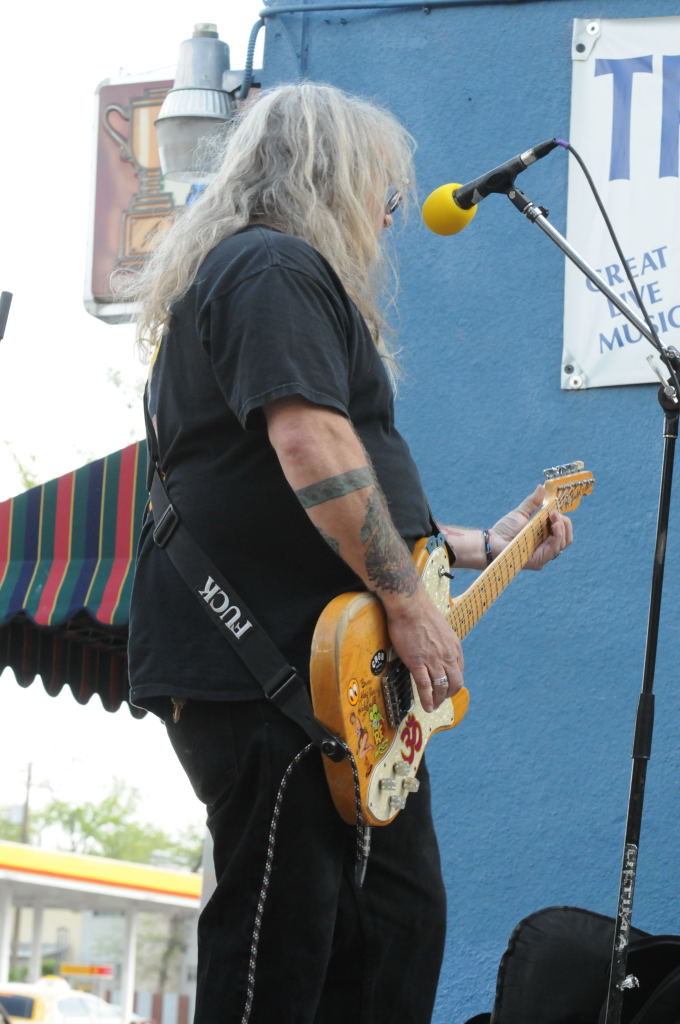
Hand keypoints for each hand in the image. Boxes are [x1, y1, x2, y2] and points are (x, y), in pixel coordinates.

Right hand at [384, 588, 463, 712]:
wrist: (410, 606)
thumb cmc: (421, 613)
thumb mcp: (441, 628)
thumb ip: (443, 641)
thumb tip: (438, 646)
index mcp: (454, 647)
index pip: (459, 671)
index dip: (453, 682)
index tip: (447, 687)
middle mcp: (447, 656)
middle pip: (455, 683)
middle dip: (448, 694)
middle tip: (441, 700)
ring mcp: (433, 660)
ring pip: (441, 687)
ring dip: (438, 700)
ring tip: (433, 707)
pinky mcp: (418, 662)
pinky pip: (425, 686)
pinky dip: (427, 699)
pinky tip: (426, 707)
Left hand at [490, 485, 572, 569]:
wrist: (492, 542)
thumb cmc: (504, 530)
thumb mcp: (521, 513)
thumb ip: (533, 502)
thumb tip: (541, 487)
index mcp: (545, 537)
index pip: (563, 530)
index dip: (563, 519)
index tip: (555, 508)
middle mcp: (547, 547)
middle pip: (567, 537)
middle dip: (565, 522)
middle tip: (555, 512)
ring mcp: (544, 555)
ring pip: (565, 541)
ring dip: (562, 526)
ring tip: (554, 515)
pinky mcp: (540, 560)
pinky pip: (555, 547)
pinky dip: (558, 534)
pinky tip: (554, 524)